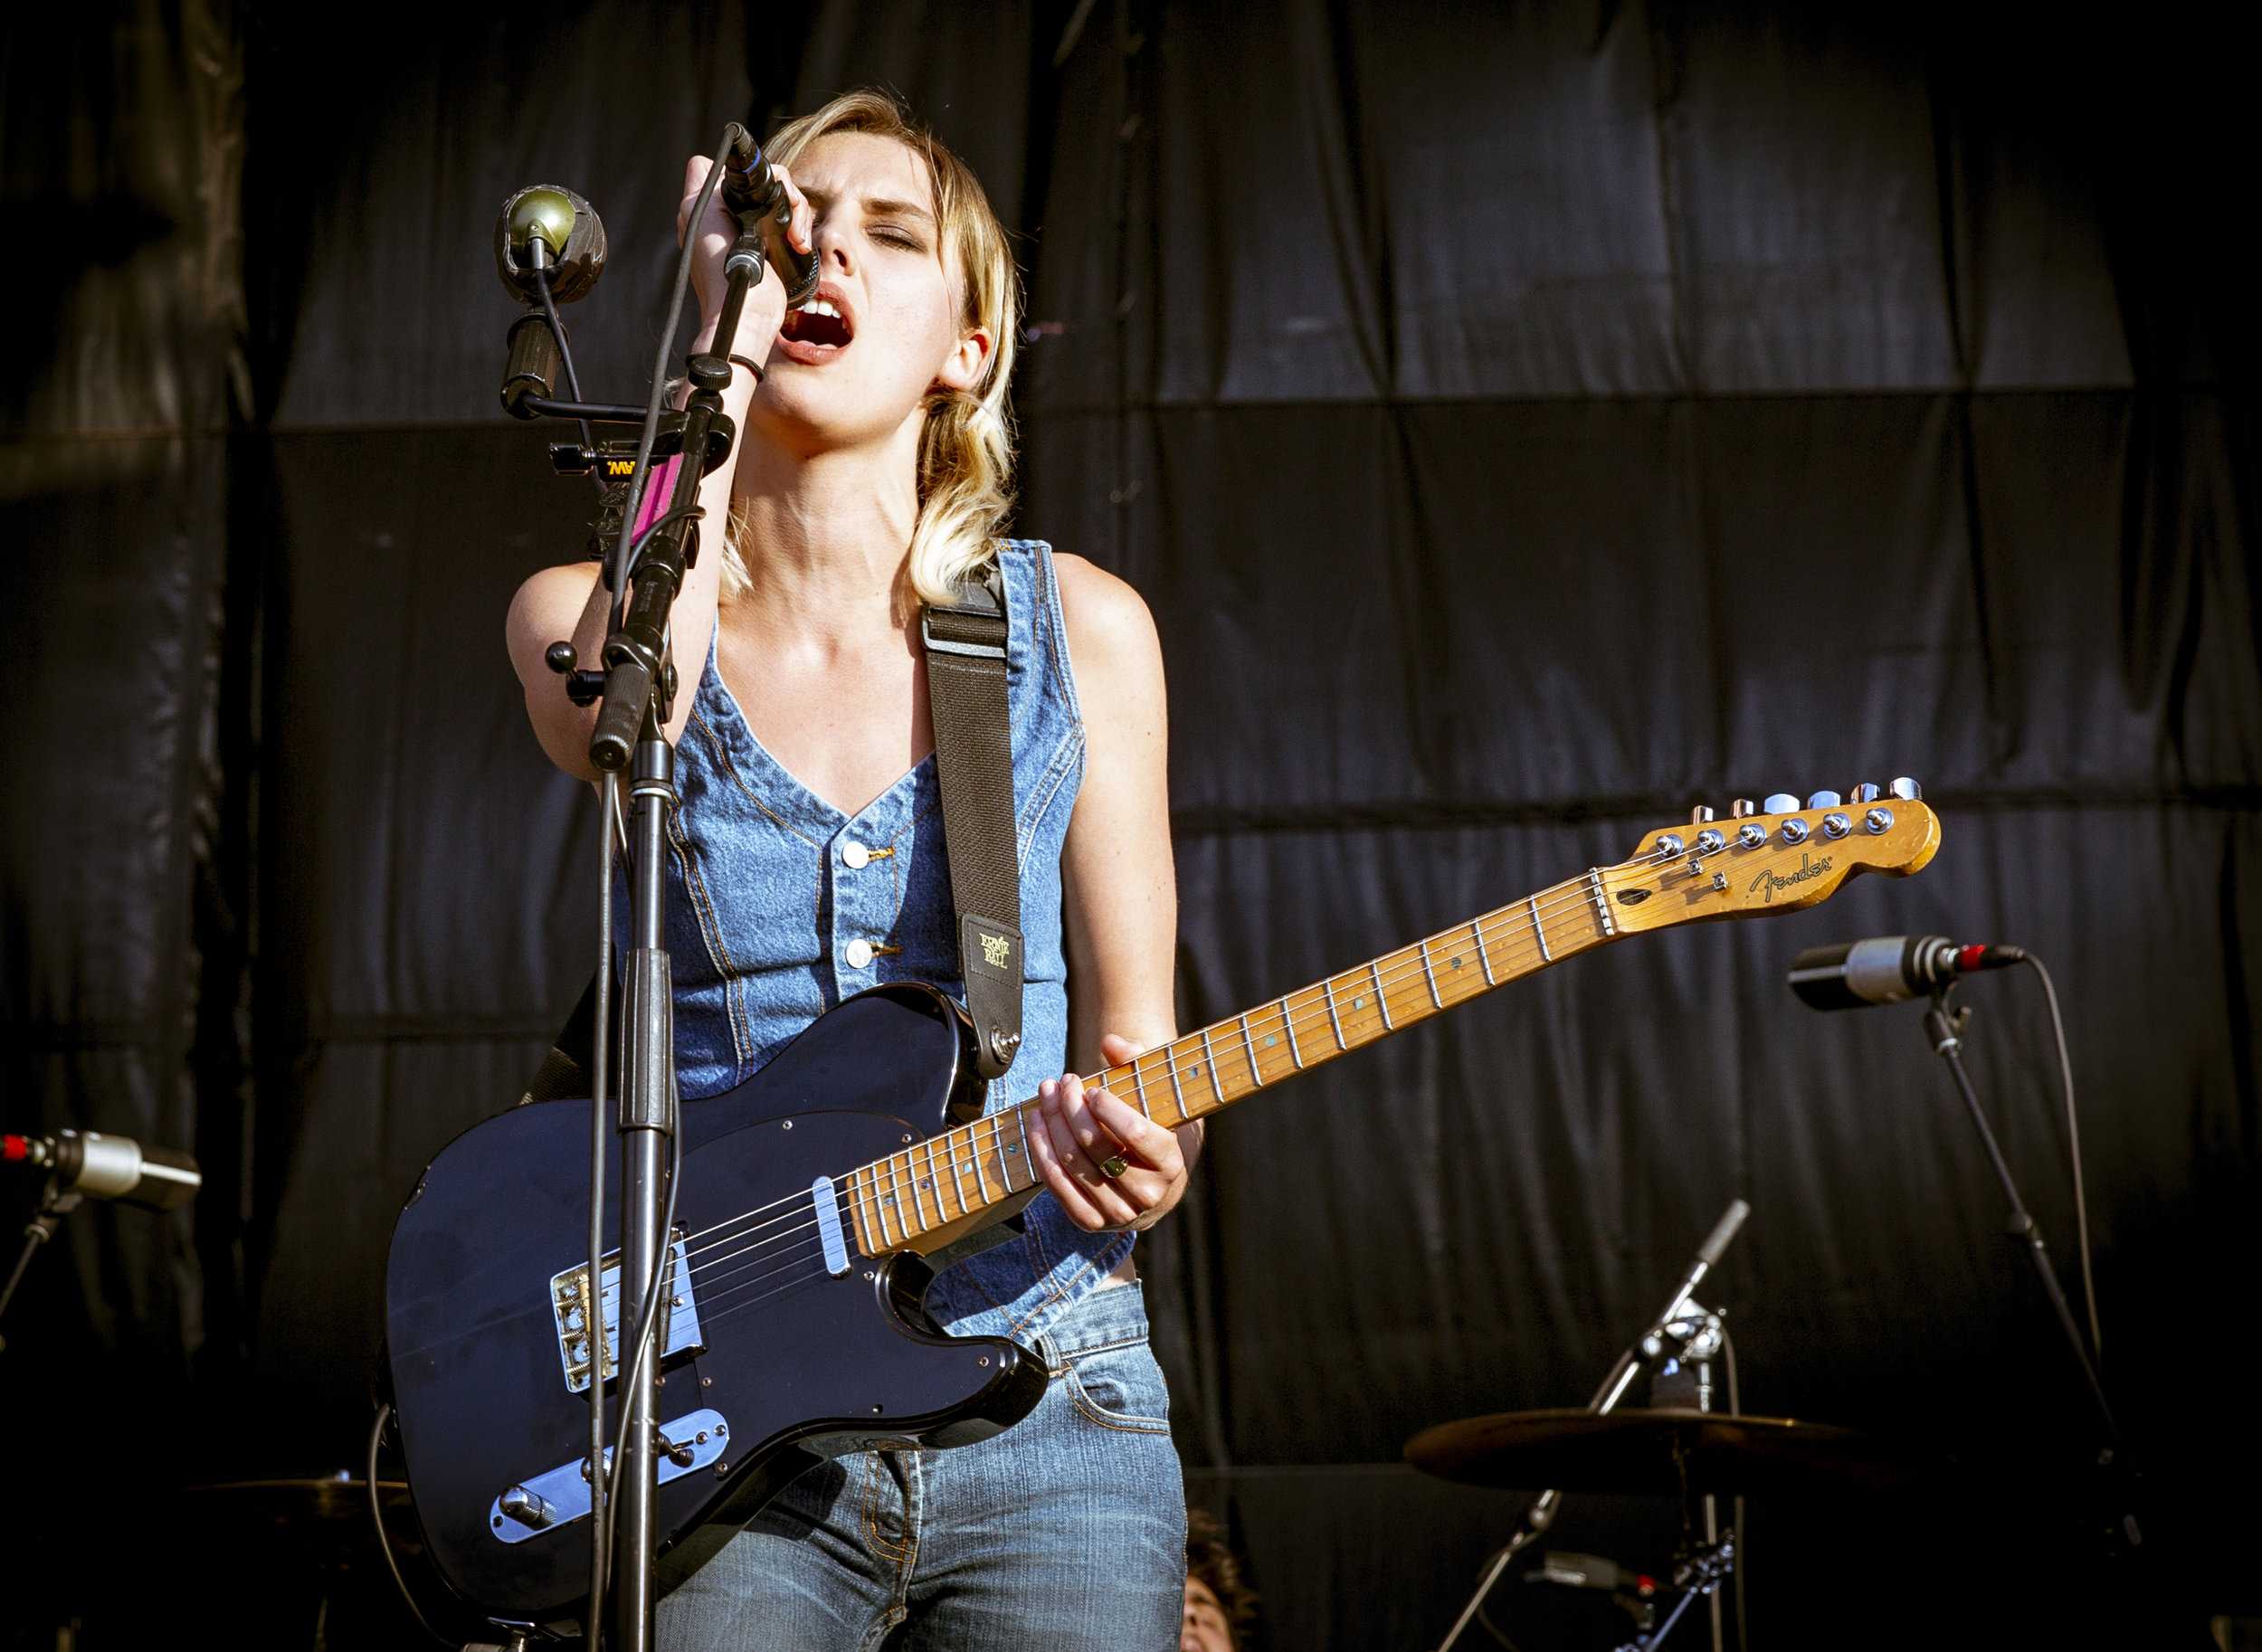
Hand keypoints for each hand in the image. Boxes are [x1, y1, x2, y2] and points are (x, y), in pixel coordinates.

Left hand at [675, 153, 813, 359]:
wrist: (745, 309)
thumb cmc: (717, 266)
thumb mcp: (697, 213)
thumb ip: (701, 182)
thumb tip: (716, 164)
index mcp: (707, 206)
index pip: (720, 168)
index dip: (733, 171)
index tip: (746, 187)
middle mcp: (731, 215)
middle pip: (762, 179)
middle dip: (778, 189)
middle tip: (780, 207)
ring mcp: (756, 230)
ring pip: (783, 196)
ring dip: (795, 210)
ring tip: (793, 236)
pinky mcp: (777, 245)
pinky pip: (794, 219)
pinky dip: (800, 227)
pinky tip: (797, 242)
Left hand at [1028, 1033, 1197, 1233]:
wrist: (1153, 1185)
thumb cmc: (1153, 1130)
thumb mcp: (1156, 1096)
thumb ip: (1137, 1062)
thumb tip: (1111, 1041)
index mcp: (1171, 1164)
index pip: (1137, 1135)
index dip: (1109, 1108)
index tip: (1093, 1087)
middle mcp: (1147, 1195)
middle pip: (1096, 1147)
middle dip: (1072, 1108)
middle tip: (1063, 1081)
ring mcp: (1118, 1214)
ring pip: (1072, 1164)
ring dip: (1051, 1125)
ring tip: (1045, 1096)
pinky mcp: (1090, 1222)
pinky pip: (1057, 1186)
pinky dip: (1041, 1151)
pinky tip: (1037, 1123)